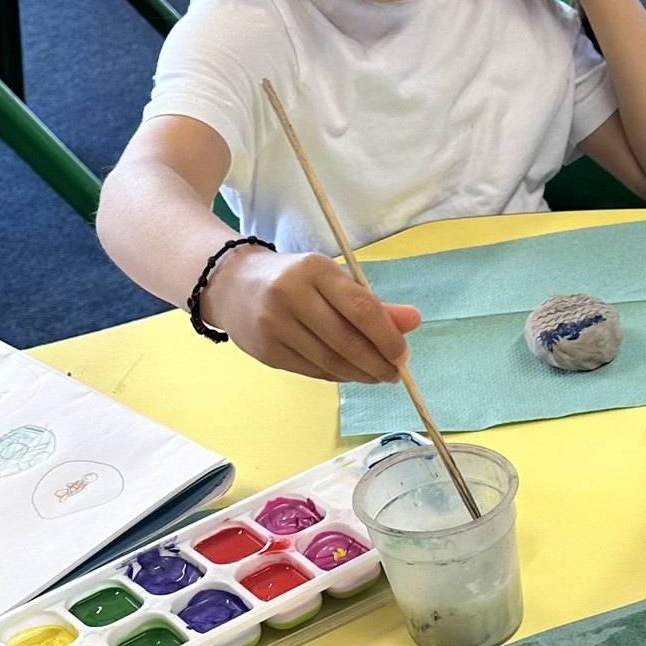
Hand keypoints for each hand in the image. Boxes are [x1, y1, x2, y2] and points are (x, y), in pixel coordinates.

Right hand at [205, 245, 419, 383]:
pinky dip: (337, 376)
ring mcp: (274, 324)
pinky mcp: (266, 350)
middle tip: (394, 374)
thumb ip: (374, 303)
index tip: (403, 356)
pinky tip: (349, 373)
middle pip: (347, 341)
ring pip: (330, 362)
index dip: (388, 338)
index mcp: (314, 269)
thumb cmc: (295, 281)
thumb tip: (414, 321)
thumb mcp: (333, 280)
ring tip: (376, 375)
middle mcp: (291, 295)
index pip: (362, 309)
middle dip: (378, 363)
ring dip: (360, 374)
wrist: (231, 283)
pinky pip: (312, 371)